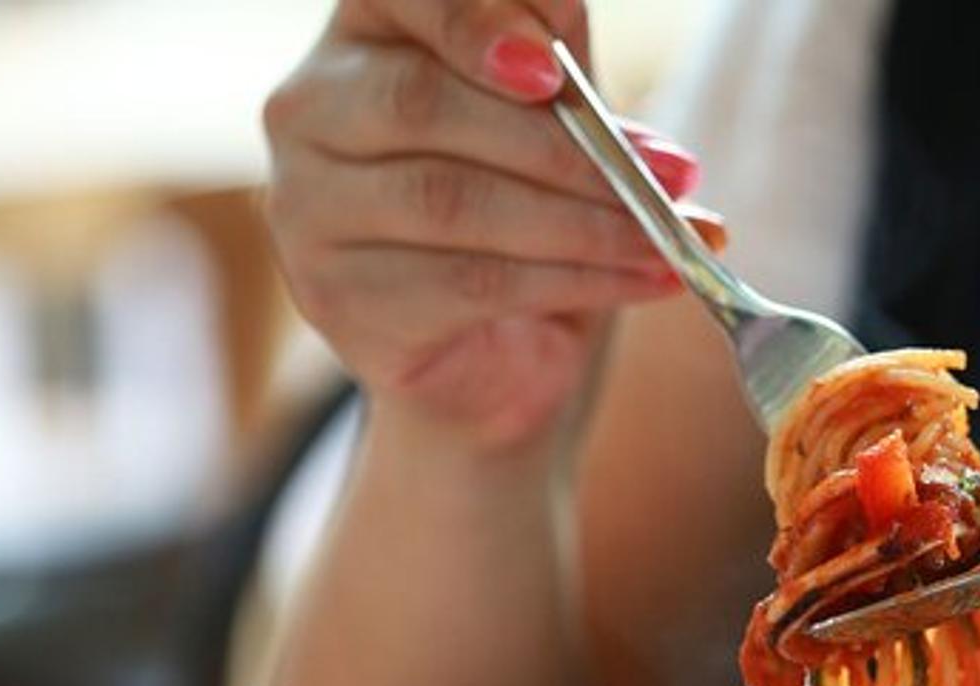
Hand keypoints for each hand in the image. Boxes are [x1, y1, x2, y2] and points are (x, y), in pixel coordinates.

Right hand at [263, 0, 712, 449]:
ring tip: (667, 239)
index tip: (554, 67)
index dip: (472, 22)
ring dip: (583, 222)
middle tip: (670, 174)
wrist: (492, 359)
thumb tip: (605, 81)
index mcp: (363, 34)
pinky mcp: (338, 299)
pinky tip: (645, 280)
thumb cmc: (525, 218)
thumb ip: (567, 78)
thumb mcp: (555, 125)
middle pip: (424, 105)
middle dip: (563, 143)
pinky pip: (469, 283)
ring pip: (451, 201)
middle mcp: (310, 111)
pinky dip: (575, 281)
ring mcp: (309, 210)